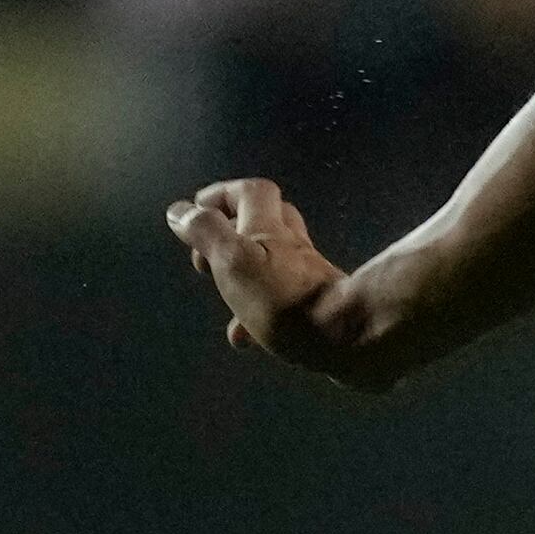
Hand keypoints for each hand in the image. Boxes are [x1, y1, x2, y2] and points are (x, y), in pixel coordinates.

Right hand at [169, 178, 400, 390]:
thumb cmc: (285, 299)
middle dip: (231, 234)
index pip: (252, 191)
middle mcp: (296, 248)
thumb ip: (205, 232)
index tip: (195, 216)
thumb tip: (180, 210)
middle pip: (266, 222)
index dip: (221, 195)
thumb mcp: (232, 259)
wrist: (354, 341)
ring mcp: (313, 278)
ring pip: (273, 265)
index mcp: (271, 230)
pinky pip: (286, 302)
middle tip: (205, 259)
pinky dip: (261, 312)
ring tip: (223, 295)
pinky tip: (247, 337)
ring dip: (243, 276)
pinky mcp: (324, 308)